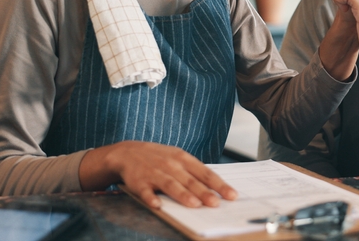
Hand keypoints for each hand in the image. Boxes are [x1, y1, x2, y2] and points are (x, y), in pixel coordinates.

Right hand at [80, 141, 236, 208]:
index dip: (219, 184)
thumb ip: (194, 172)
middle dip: (204, 192)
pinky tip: (157, 205)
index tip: (231, 195)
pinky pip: (146, 191)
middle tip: (216, 203)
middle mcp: (171, 165)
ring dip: (183, 195)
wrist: (127, 152)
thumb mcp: (178, 158)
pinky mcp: (139, 181)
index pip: (205, 173)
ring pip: (171, 185)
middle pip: (190, 181)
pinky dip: (151, 198)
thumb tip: (214, 189)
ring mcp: (155, 173)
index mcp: (183, 159)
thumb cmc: (159, 158)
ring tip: (194, 205)